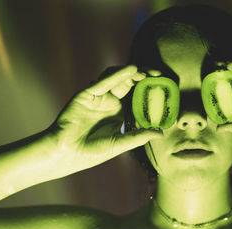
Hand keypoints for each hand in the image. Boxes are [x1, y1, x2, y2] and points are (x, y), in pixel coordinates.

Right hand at [49, 65, 163, 171]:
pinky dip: (117, 75)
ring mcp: (98, 97)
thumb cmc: (91, 152)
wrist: (67, 154)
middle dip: (144, 76)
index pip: (137, 96)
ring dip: (131, 73)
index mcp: (119, 112)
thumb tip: (161, 133)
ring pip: (116, 78)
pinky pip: (103, 82)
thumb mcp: (120, 144)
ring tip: (146, 73)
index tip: (164, 87)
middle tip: (159, 74)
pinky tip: (131, 70)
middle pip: (129, 83)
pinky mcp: (86, 95)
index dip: (149, 89)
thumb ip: (139, 137)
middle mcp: (110, 102)